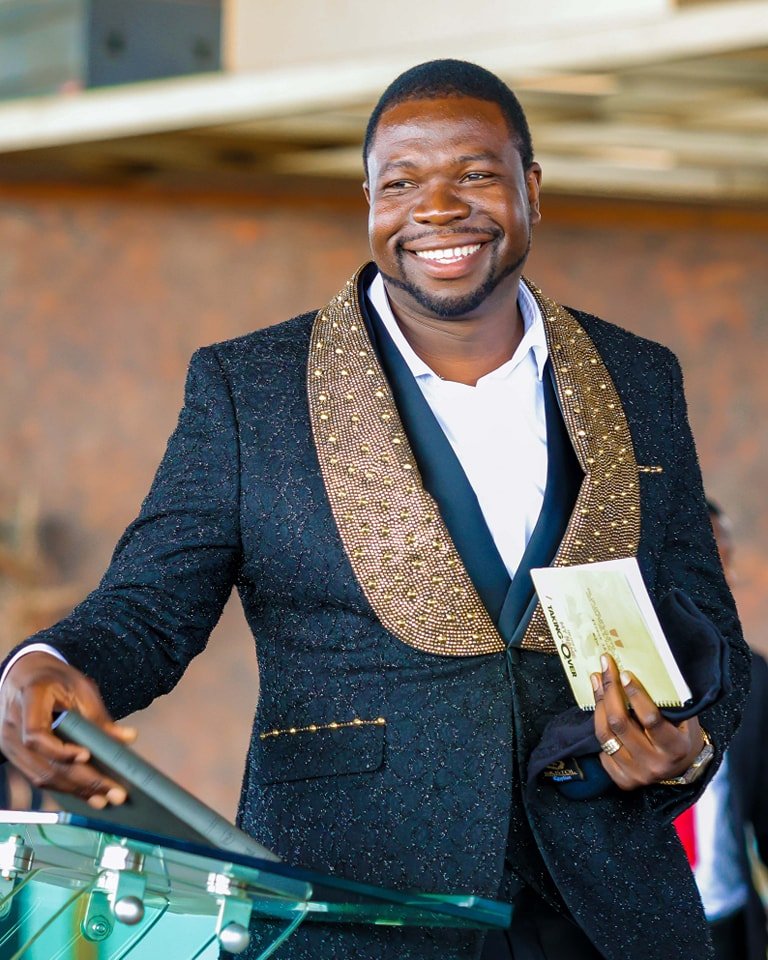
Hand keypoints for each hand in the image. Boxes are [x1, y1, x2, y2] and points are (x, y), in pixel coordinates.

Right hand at [0, 652, 135, 807]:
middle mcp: (13, 725)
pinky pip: (38, 776)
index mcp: (29, 700)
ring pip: (41, 776)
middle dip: (81, 781)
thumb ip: (100, 716)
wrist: (26, 674)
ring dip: (74, 790)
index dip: (60, 750)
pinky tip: (85, 792)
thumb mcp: (80, 687)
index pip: (36, 734)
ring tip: (103, 797)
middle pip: (43, 763)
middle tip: (112, 791)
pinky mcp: (14, 755)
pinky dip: (63, 786)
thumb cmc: (54, 678)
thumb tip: (127, 739)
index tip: (86, 755)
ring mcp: (9, 742)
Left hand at [592, 653, 703, 789]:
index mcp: (674, 748)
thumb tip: (647, 669)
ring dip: (598, 704)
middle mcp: (653, 764)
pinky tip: (600, 708)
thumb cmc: (683, 736)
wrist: (682, 769)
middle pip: (620, 724)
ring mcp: (636, 774)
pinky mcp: (622, 780)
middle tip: (604, 668)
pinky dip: (600, 726)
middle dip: (609, 692)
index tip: (624, 674)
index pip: (650, 719)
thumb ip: (670, 702)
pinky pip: (602, 749)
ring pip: (605, 735)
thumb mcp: (685, 719)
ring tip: (596, 681)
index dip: (636, 695)